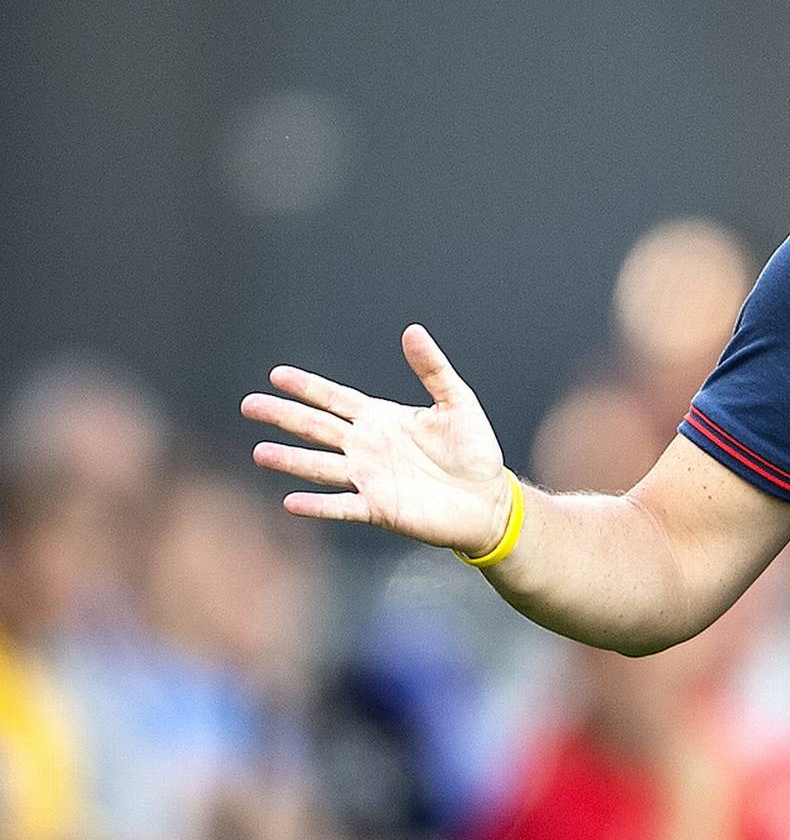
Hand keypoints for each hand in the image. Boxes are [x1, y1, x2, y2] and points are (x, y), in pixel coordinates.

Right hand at [242, 325, 511, 553]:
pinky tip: (292, 502)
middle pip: (317, 428)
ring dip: (292, 460)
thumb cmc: (474, 451)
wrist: (490, 500)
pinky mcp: (379, 509)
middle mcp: (366, 447)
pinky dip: (319, 504)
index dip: (308, 387)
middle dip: (284, 416)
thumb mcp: (458, 403)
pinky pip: (343, 506)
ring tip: (260, 453)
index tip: (277, 375)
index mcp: (380, 419)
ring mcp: (369, 478)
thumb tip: (413, 330)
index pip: (335, 399)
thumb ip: (433, 369)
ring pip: (321, 467)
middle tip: (249, 405)